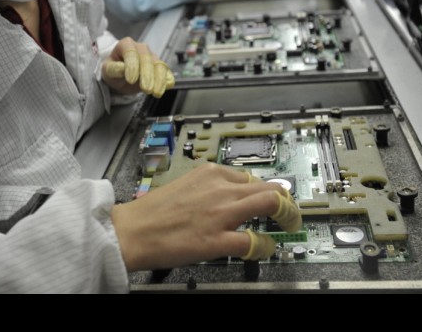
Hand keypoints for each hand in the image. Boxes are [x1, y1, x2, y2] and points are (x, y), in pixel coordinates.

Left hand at [102, 37, 174, 97]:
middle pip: (146, 59)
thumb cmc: (114, 70)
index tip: (130, 79)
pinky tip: (167, 86)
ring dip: (159, 79)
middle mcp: (141, 48)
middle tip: (145, 89)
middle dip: (147, 75)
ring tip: (156, 92)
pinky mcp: (159, 66)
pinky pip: (166, 71)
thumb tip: (122, 69)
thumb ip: (114, 69)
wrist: (121, 76)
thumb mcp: (107, 70)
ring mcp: (152, 56)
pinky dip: (167, 79)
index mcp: (126, 44)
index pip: (130, 53)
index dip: (132, 66)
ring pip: (159, 65)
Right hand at [111, 163, 301, 270]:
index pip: (251, 176)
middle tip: (290, 211)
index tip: (271, 196)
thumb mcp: (184, 184)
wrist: (131, 231)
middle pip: (269, 186)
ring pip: (271, 204)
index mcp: (210, 173)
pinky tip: (264, 248)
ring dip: (286, 215)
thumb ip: (208, 187)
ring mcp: (221, 213)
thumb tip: (225, 195)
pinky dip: (265, 245)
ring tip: (289, 225)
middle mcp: (220, 188)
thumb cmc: (151, 212)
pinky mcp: (217, 239)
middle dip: (286, 200)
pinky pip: (254, 241)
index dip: (266, 189)